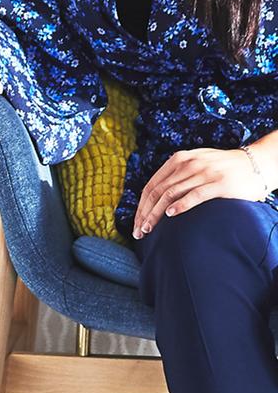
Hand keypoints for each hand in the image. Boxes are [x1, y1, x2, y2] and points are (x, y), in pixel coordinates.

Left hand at [132, 146, 270, 237]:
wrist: (257, 163)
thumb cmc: (223, 168)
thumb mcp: (196, 164)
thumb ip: (177, 175)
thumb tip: (154, 198)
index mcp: (179, 160)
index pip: (152, 185)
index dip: (141, 206)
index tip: (136, 223)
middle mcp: (188, 164)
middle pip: (157, 192)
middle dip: (145, 214)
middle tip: (139, 232)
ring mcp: (204, 173)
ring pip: (170, 195)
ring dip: (156, 214)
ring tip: (149, 229)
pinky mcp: (219, 183)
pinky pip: (194, 195)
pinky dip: (180, 205)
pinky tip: (170, 215)